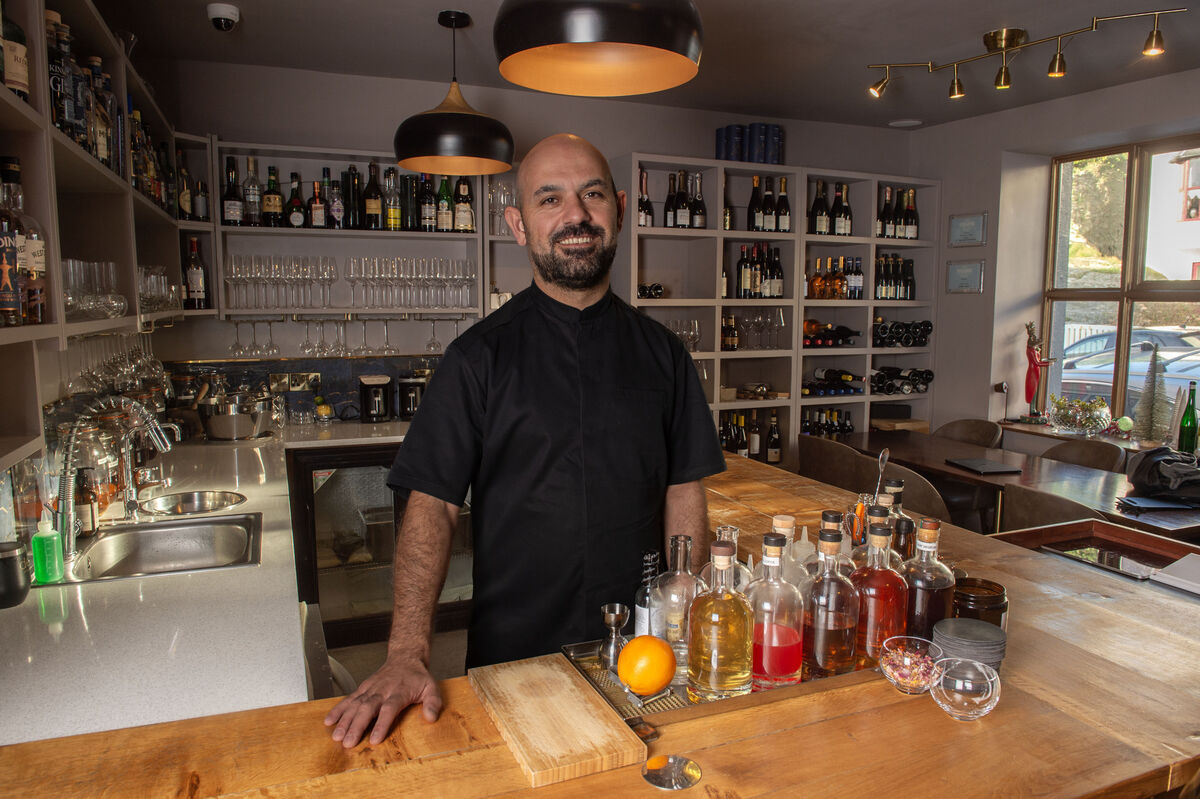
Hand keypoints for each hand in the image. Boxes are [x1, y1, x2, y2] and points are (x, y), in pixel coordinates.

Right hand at [324, 655, 442, 747]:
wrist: (405, 658)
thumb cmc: (417, 677)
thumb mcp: (431, 688)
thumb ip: (433, 703)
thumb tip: (431, 717)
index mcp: (399, 692)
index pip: (389, 709)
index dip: (381, 724)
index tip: (374, 739)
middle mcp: (382, 691)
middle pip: (367, 708)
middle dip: (356, 726)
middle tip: (348, 742)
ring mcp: (370, 689)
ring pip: (355, 704)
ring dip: (344, 721)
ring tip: (336, 736)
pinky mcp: (362, 689)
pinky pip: (349, 699)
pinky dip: (338, 709)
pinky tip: (329, 721)